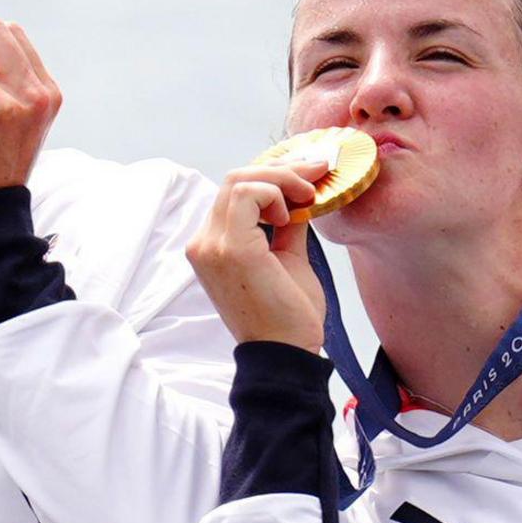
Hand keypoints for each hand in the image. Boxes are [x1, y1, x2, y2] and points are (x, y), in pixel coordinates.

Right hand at [185, 159, 332, 353]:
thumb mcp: (288, 258)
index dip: (273, 177)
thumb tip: (301, 197)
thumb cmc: (287, 316)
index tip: (310, 177)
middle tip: (317, 173)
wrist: (286, 352)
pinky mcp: (230, 248)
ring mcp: (211, 246)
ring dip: (281, 179)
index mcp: (212, 247)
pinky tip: (292, 214)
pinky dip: (275, 192)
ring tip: (308, 197)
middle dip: (281, 170)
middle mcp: (204, 244)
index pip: (233, 193)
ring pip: (240, 180)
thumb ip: (287, 226)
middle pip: (235, 179)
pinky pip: (248, 194)